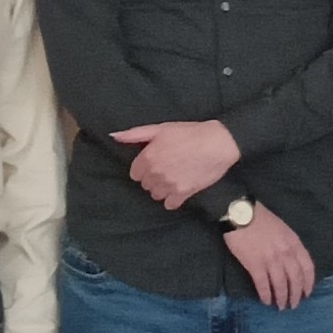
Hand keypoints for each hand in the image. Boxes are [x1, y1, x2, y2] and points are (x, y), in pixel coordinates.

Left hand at [114, 118, 242, 210]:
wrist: (218, 143)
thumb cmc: (190, 133)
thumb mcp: (161, 128)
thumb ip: (135, 134)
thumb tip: (114, 136)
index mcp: (148, 157)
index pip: (135, 174)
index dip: (144, 168)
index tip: (155, 163)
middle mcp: (155, 173)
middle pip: (145, 185)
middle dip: (153, 178)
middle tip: (167, 168)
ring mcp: (169, 184)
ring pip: (156, 195)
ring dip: (162, 189)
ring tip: (174, 178)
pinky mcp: (183, 193)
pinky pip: (170, 204)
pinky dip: (173, 199)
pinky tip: (180, 188)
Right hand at [224, 204, 315, 309]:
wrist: (240, 214)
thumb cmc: (261, 219)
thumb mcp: (283, 229)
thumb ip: (290, 245)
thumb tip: (293, 263)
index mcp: (294, 243)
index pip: (307, 267)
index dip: (309, 283)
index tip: (307, 293)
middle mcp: (285, 253)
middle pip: (295, 279)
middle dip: (296, 294)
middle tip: (294, 305)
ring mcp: (270, 259)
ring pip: (280, 284)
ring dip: (282, 297)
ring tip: (281, 306)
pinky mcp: (254, 264)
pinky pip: (263, 284)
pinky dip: (266, 294)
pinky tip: (266, 301)